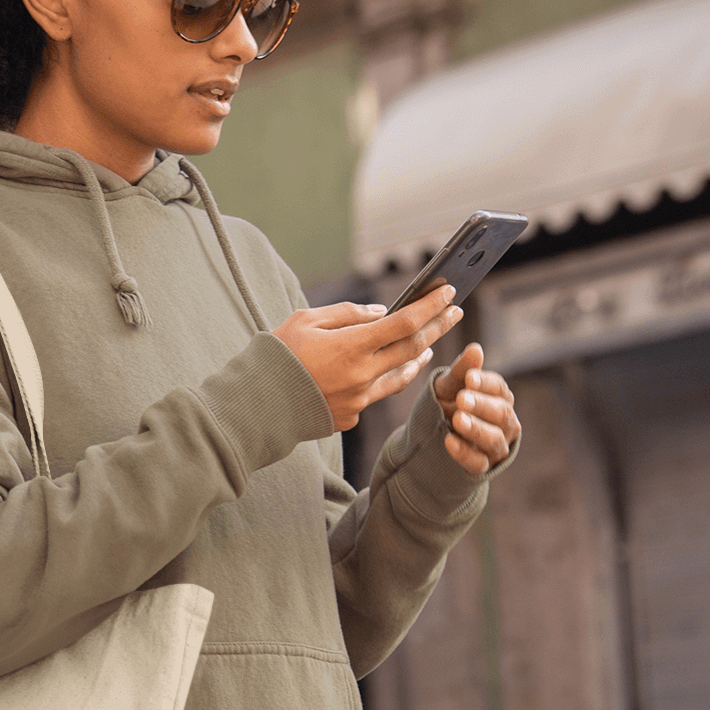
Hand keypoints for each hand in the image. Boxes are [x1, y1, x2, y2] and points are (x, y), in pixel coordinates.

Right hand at [274, 286, 463, 431]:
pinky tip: (388, 369)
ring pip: (401, 375)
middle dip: (438, 327)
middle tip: (454, 311)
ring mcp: (359, 399)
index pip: (404, 323)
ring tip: (430, 344)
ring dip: (419, 356)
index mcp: (351, 346)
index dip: (430, 306)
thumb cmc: (276, 355)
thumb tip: (381, 312)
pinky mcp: (351, 416)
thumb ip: (347, 314)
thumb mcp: (305, 320)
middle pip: (413, 348)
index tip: (447, 293)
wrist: (255, 404)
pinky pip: (375, 394)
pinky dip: (385, 378)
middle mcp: (362, 375)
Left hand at [432, 343, 518, 475]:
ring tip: (457, 419)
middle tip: (461, 398)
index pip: (500, 389)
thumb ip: (461, 371)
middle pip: (501, 413)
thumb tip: (475, 348)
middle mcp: (505, 422)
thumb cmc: (447, 404)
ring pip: (494, 439)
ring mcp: (496, 446)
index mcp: (500, 398)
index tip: (469, 377)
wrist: (432, 437)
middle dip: (481, 405)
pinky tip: (449, 441)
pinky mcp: (482, 467)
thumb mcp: (449, 386)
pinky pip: (478, 462)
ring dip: (476, 428)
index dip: (486, 383)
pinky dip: (464, 453)